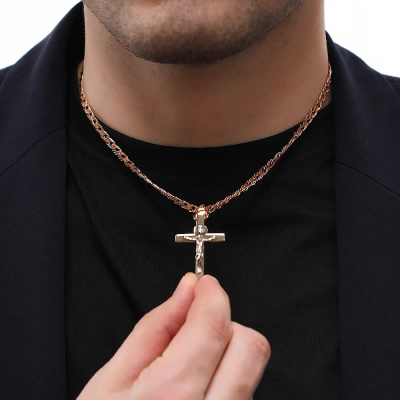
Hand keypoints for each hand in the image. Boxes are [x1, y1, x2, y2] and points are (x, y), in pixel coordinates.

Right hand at [77, 273, 269, 399]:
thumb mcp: (112, 380)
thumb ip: (156, 327)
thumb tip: (185, 291)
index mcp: (171, 397)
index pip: (213, 325)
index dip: (212, 294)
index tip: (205, 285)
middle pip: (249, 345)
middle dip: (225, 323)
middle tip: (196, 325)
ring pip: (251, 371)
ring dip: (226, 352)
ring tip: (189, 363)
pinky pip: (245, 395)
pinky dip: (227, 378)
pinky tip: (197, 387)